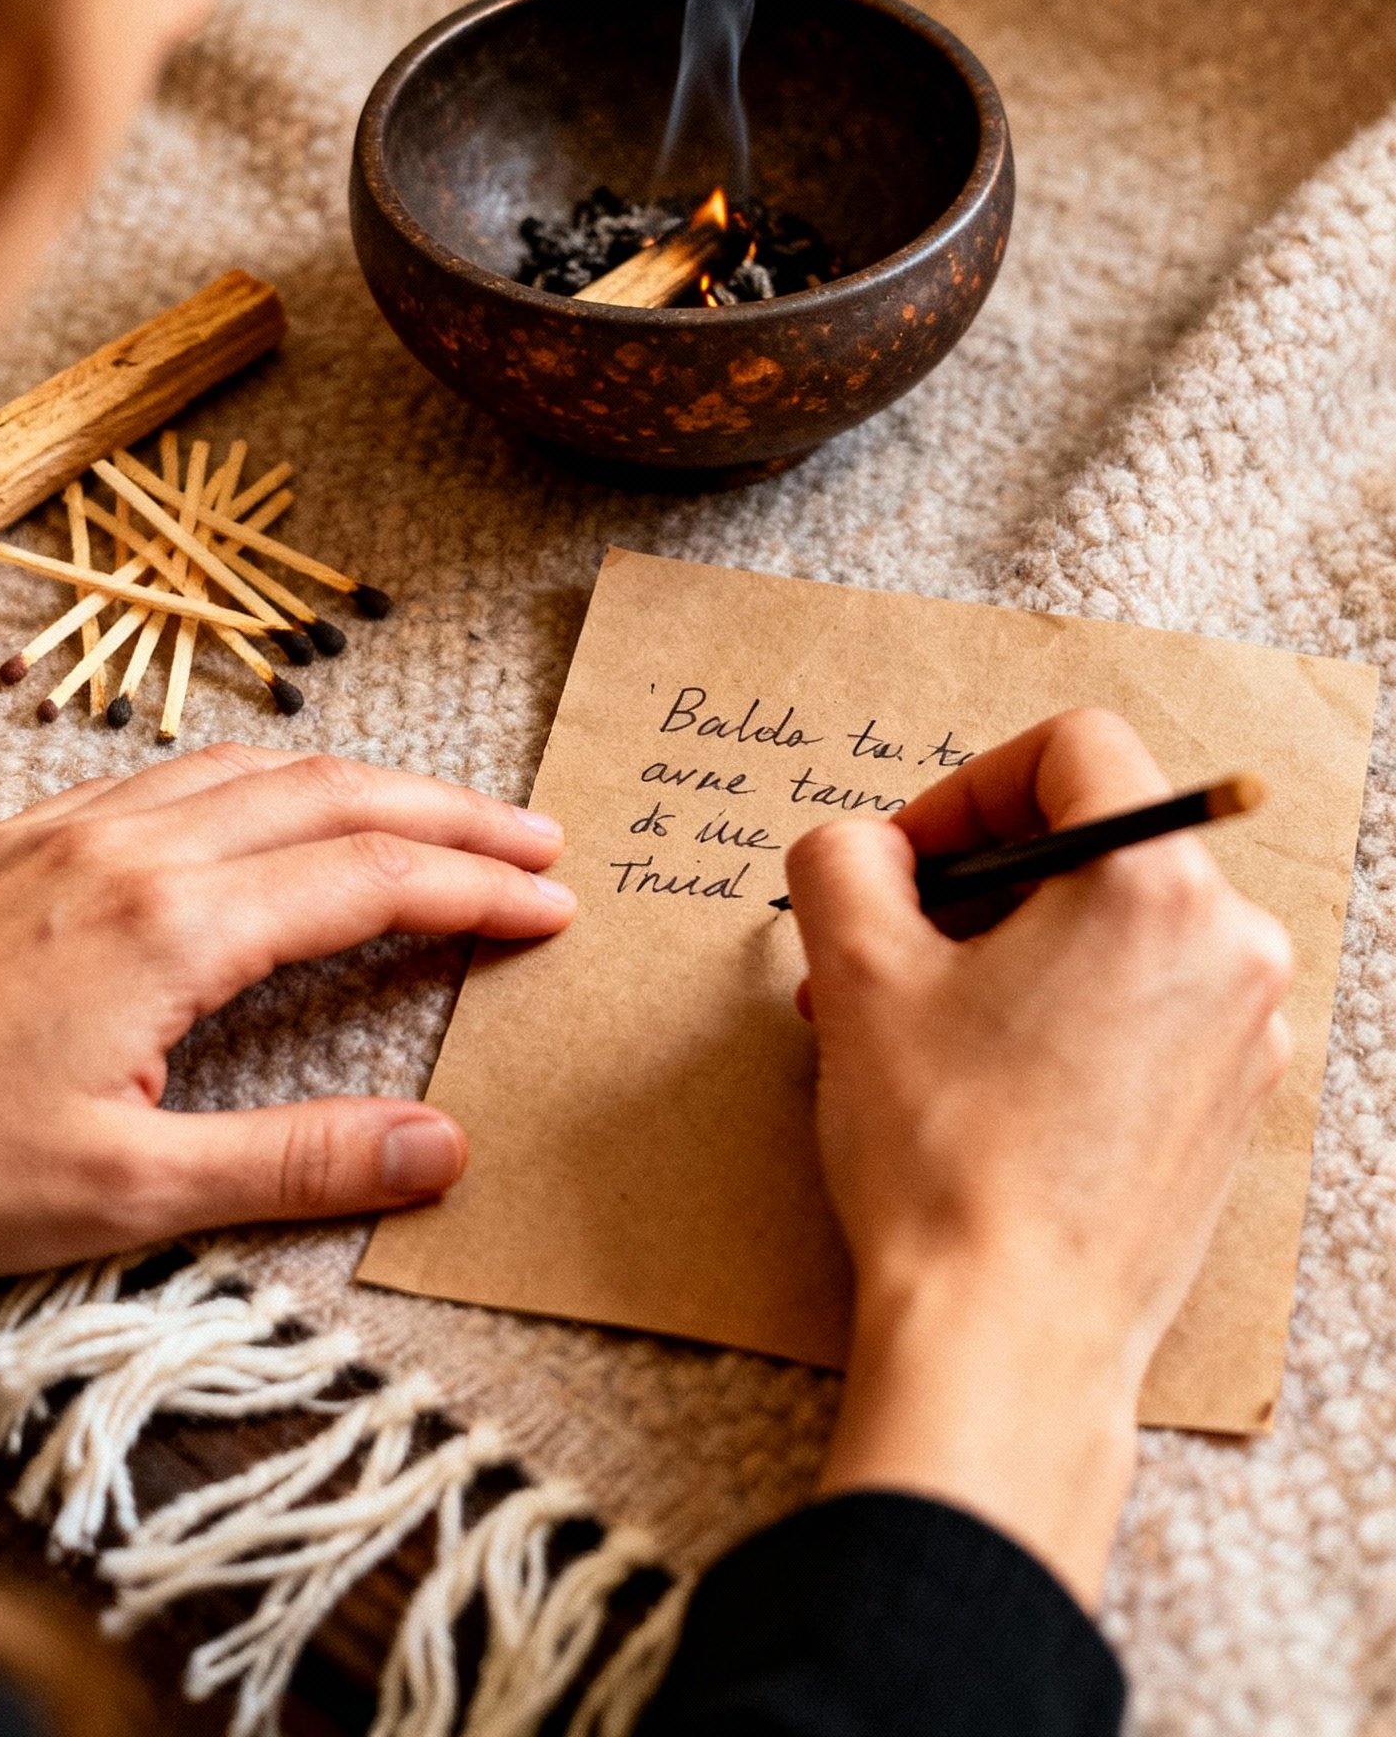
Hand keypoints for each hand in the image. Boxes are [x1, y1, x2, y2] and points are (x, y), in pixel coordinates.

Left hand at [0, 744, 573, 1274]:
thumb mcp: (120, 1191)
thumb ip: (292, 1162)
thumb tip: (444, 1147)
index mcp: (176, 924)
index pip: (373, 879)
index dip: (478, 887)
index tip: (555, 905)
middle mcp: (134, 849)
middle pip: (334, 792)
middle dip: (450, 810)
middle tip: (539, 838)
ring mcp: (70, 831)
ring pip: (256, 766)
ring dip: (364, 782)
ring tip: (435, 815)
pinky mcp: (19, 839)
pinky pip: (176, 774)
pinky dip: (267, 779)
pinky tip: (268, 811)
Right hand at [785, 708, 1290, 1606]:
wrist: (1008, 1342)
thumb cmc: (943, 1155)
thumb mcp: (856, 972)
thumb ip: (844, 860)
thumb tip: (865, 848)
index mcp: (1154, 885)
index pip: (1073, 749)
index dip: (968, 785)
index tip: (905, 860)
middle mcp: (1229, 945)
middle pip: (1093, 842)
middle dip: (973, 882)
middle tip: (883, 949)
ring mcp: (1245, 1032)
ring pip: (1114, 928)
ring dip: (1005, 951)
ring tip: (908, 1026)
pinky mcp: (1232, 1106)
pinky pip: (1144, 1006)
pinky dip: (1060, 1013)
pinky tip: (975, 1081)